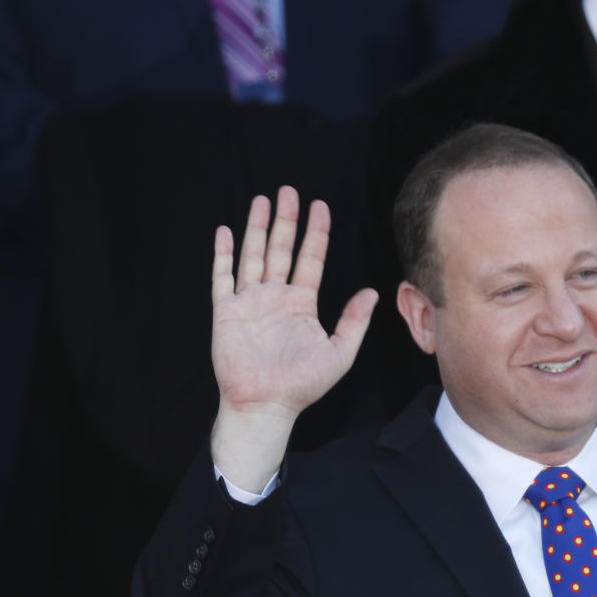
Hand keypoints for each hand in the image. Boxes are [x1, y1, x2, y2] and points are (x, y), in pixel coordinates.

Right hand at [210, 187, 376, 488]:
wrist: (267, 405)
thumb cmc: (303, 385)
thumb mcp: (340, 352)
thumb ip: (354, 320)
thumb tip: (373, 292)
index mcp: (301, 303)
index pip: (310, 258)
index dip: (316, 232)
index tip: (320, 205)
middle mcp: (276, 297)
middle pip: (281, 248)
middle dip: (286, 219)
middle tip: (289, 190)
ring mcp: (250, 302)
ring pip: (253, 255)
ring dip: (257, 228)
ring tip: (262, 200)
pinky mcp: (226, 312)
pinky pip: (223, 278)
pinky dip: (222, 255)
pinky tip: (225, 231)